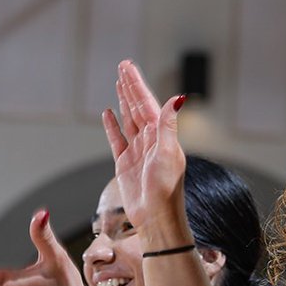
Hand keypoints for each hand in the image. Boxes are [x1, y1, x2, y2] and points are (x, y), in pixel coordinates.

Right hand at [102, 60, 188, 244]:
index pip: (147, 104)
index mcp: (161, 136)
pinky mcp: (125, 165)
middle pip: (138, 107)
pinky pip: (117, 140)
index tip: (128, 67)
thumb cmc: (166, 191)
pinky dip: (112, 126)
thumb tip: (178, 97)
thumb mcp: (168, 155)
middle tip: (123, 65)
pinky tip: (108, 113)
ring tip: (119, 82)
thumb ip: (169, 125)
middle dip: (131, 86)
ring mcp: (137, 152)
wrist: (156, 220)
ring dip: (124, 101)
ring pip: (128, 120)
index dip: (137, 85)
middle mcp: (150, 141)